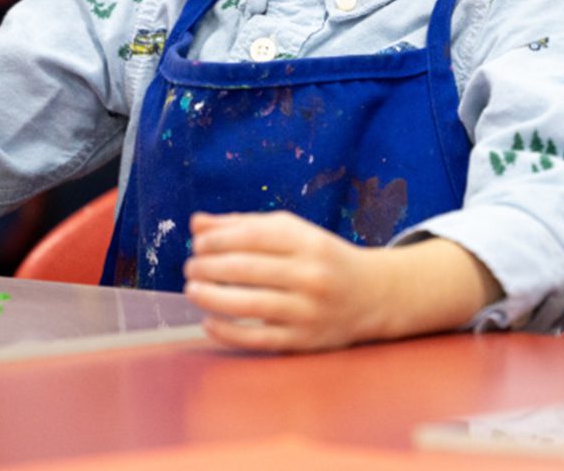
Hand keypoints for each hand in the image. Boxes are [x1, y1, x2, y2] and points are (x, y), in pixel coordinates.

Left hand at [183, 211, 391, 351]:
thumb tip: (197, 223)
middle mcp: (312, 275)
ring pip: (250, 304)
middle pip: (249, 269)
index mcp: (309, 242)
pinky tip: (208, 322)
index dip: (219, 239)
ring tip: (192, 290)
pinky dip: (228, 332)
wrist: (372, 295)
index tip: (199, 243)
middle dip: (210, 267)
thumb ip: (245, 227)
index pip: (255, 237)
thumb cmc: (322, 259)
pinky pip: (258, 339)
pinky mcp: (304, 340)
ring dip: (212, 297)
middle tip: (191, 267)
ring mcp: (309, 310)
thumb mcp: (294, 234)